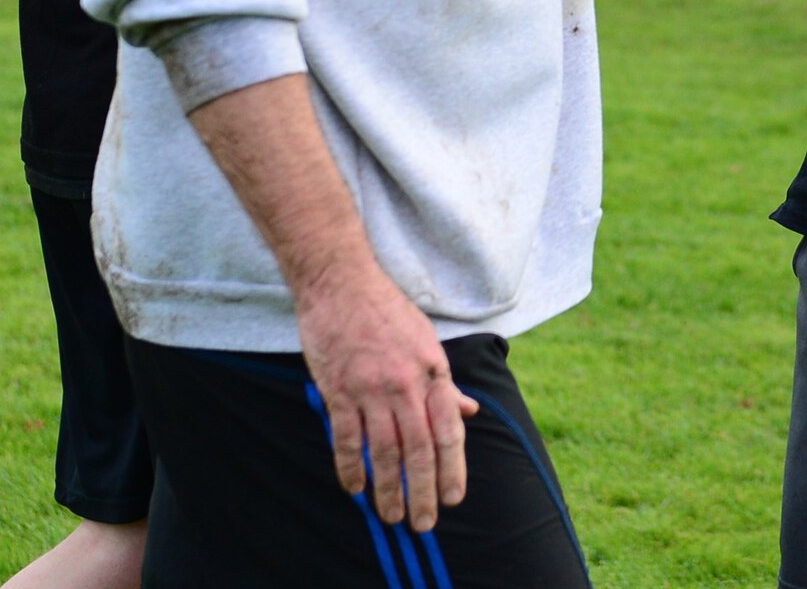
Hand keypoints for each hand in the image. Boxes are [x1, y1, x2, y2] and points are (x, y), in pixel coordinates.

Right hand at [296, 262, 480, 529]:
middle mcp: (405, 384)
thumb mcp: (427, 341)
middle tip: (423, 523)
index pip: (448, 431)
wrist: (341, 282)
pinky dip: (350, 468)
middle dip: (422, 492)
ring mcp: (370, 389)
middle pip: (418, 450)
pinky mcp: (338, 390)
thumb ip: (445, 383)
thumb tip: (468, 412)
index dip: (452, 469)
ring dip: (388, 489)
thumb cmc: (386, 309)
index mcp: (432, 371)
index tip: (453, 497)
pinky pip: (346, 438)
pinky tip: (355, 488)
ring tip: (389, 515)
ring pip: (383, 451)